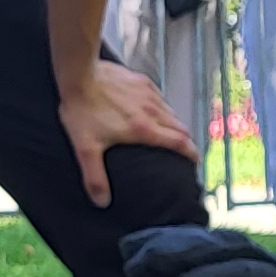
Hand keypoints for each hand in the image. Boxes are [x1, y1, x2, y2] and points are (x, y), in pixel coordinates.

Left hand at [64, 57, 193, 206]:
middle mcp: (152, 111)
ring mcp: (148, 94)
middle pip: (180, 128)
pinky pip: (159, 97)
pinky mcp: (141, 81)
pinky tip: (151, 109)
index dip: (191, 153)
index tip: (196, 160)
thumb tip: (102, 202)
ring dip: (173, 124)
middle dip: (185, 140)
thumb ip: (95, 177)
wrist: (79, 74)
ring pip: (171, 112)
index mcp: (144, 130)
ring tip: (168, 132)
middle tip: (183, 150)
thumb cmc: (83, 111)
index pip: (179, 142)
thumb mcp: (85, 148)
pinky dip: (161, 108)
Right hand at [122, 227, 275, 276]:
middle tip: (138, 267)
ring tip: (129, 255)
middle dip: (186, 254)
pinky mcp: (232, 254)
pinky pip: (201, 241)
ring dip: (171, 245)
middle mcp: (275, 272)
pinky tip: (130, 246)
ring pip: (215, 242)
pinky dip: (166, 241)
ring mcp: (254, 257)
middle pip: (233, 251)